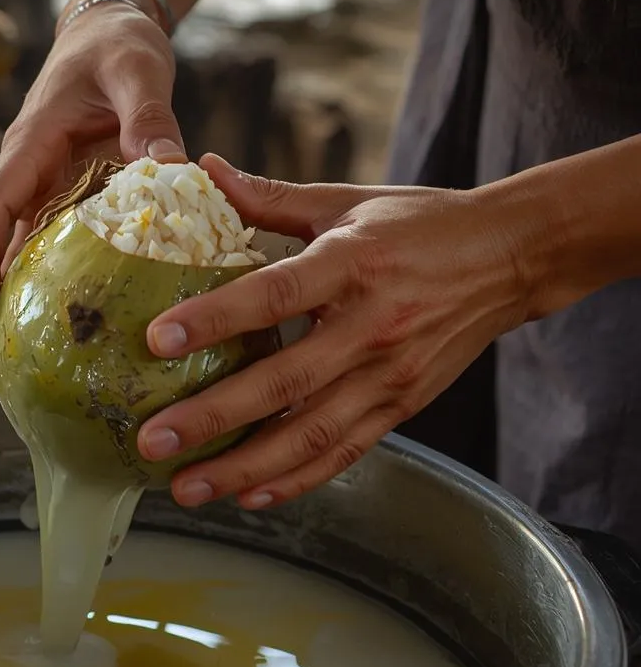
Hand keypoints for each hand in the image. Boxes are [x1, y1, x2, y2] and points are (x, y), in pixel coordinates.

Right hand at [0, 2, 185, 372]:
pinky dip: (44, 289)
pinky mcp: (65, 198)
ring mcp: (43, 189)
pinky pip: (48, 249)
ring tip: (3, 363)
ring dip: (6, 305)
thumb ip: (150, 118)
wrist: (110, 31)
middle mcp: (28, 173)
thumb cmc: (117, 47)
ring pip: (14, 254)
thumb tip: (173, 170)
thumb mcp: (138, 71)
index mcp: (31, 145)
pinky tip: (58, 329)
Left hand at [136, 155, 538, 509]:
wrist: (513, 257)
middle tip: (153, 441)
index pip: (275, 295)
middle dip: (214, 417)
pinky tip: (247, 496)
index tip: (157, 340)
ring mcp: (390, 374)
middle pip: (285, 382)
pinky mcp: (402, 406)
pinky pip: (343, 452)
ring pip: (310, 434)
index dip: (216, 319)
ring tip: (187, 488)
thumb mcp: (346, 202)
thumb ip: (269, 198)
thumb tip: (199, 170)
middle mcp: (372, 326)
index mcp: (352, 264)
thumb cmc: (419, 225)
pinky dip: (296, 480)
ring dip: (244, 468)